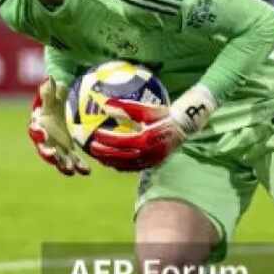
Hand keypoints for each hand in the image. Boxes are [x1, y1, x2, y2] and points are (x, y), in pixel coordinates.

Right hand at [27, 78, 89, 176]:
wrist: (62, 109)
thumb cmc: (54, 102)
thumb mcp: (52, 96)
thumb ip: (50, 90)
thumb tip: (49, 78)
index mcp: (39, 125)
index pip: (35, 130)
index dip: (37, 132)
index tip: (41, 132)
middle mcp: (46, 140)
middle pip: (44, 149)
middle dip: (47, 154)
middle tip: (52, 156)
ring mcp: (56, 148)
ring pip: (58, 160)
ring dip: (63, 165)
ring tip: (70, 170)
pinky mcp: (68, 153)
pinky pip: (73, 162)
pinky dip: (79, 167)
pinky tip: (87, 171)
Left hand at [88, 85, 216, 171]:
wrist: (182, 127)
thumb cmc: (163, 115)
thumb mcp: (147, 109)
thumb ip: (127, 107)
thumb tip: (106, 104)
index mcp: (147, 137)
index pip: (123, 141)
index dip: (108, 139)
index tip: (96, 133)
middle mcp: (149, 152)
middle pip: (122, 156)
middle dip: (104, 153)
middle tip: (91, 147)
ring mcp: (151, 160)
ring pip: (126, 165)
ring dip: (109, 161)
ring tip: (97, 156)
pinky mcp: (152, 164)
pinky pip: (132, 168)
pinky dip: (120, 166)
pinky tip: (110, 161)